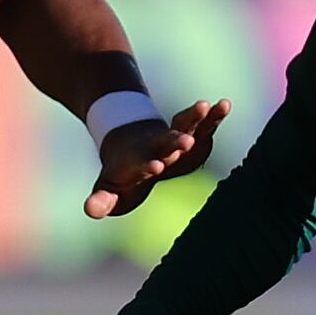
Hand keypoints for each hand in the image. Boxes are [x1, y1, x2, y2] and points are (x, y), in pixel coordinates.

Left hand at [86, 97, 229, 218]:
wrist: (128, 142)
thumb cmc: (122, 173)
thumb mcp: (108, 189)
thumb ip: (101, 199)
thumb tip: (89, 210)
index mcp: (135, 162)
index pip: (140, 164)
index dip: (146, 165)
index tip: (155, 166)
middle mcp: (155, 147)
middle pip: (164, 143)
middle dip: (174, 142)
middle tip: (185, 141)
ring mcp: (172, 137)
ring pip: (183, 125)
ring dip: (194, 117)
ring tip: (206, 106)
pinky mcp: (189, 132)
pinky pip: (202, 122)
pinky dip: (213, 115)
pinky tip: (225, 104)